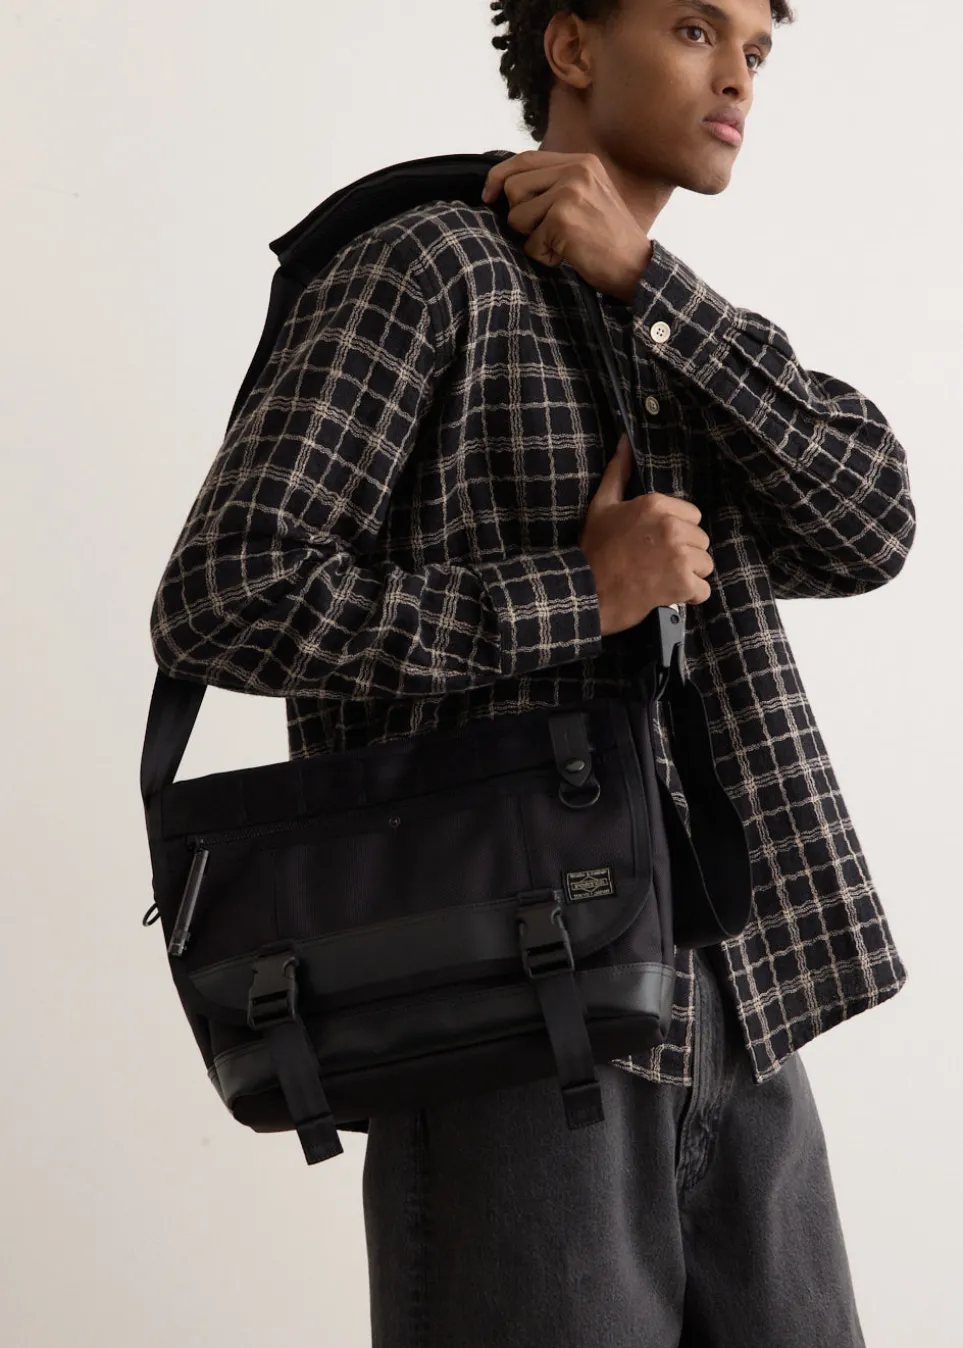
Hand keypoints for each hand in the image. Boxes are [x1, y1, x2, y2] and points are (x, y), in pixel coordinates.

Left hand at [481, 151, 652, 303]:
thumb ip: (554, 185)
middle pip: (513, 187)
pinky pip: (530, 242)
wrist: (635, 266)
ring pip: (517, 216)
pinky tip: (567, 255)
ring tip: (560, 242)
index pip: (524, 158)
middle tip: (546, 231)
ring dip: (532, 237)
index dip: (499, 177)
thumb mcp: (586, 197)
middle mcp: (576, 171)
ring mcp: (570, 193)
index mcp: (581, 162)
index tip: (488, 196)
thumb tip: (505, 186)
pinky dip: (544, 256)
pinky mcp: (563, 219)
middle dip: (520, 216)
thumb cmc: (607, 239)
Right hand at [579, 434, 713, 636]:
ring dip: (689, 576)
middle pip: (701, 541)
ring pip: (704, 564)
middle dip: (685, 554)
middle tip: (659, 565)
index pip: (692, 516)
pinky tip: (669, 595)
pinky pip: (703, 590)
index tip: (658, 544)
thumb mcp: (601, 506)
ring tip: (663, 580)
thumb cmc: (594, 550)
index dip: (678, 532)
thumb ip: (617, 473)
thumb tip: (624, 441)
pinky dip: (689, 596)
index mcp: (655, 505)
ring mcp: (679, 555)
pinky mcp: (682, 582)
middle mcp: (671, 526)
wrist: (586, 591)